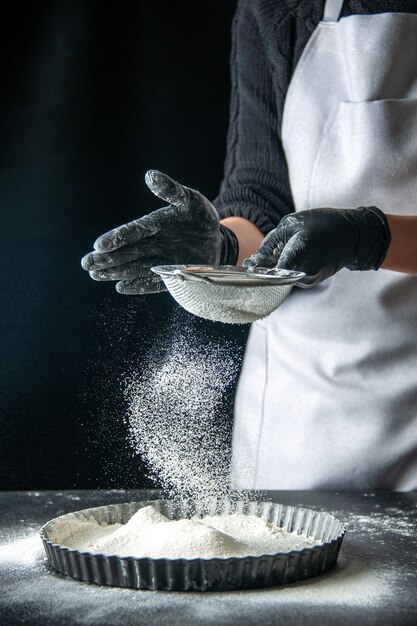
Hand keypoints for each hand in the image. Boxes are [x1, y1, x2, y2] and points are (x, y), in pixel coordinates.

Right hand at [81, 170, 237, 293]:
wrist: (216, 239)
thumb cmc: (200, 217)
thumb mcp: (190, 200)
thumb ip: (171, 190)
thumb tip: (150, 175)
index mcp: (155, 224)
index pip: (132, 232)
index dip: (116, 238)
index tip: (100, 245)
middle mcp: (153, 244)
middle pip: (127, 252)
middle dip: (107, 259)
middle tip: (87, 263)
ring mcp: (160, 261)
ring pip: (135, 267)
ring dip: (116, 271)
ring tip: (95, 275)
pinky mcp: (170, 275)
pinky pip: (153, 282)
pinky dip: (138, 286)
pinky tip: (121, 287)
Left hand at [244, 206, 390, 285]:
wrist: (353, 236)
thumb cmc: (323, 224)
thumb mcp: (292, 223)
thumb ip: (271, 242)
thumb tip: (256, 258)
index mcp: (298, 254)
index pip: (271, 270)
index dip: (257, 270)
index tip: (246, 266)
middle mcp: (304, 272)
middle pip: (274, 275)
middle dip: (263, 268)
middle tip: (251, 261)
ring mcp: (309, 280)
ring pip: (283, 276)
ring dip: (275, 267)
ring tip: (275, 254)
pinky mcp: (312, 281)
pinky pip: (292, 276)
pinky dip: (287, 269)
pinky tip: (290, 257)